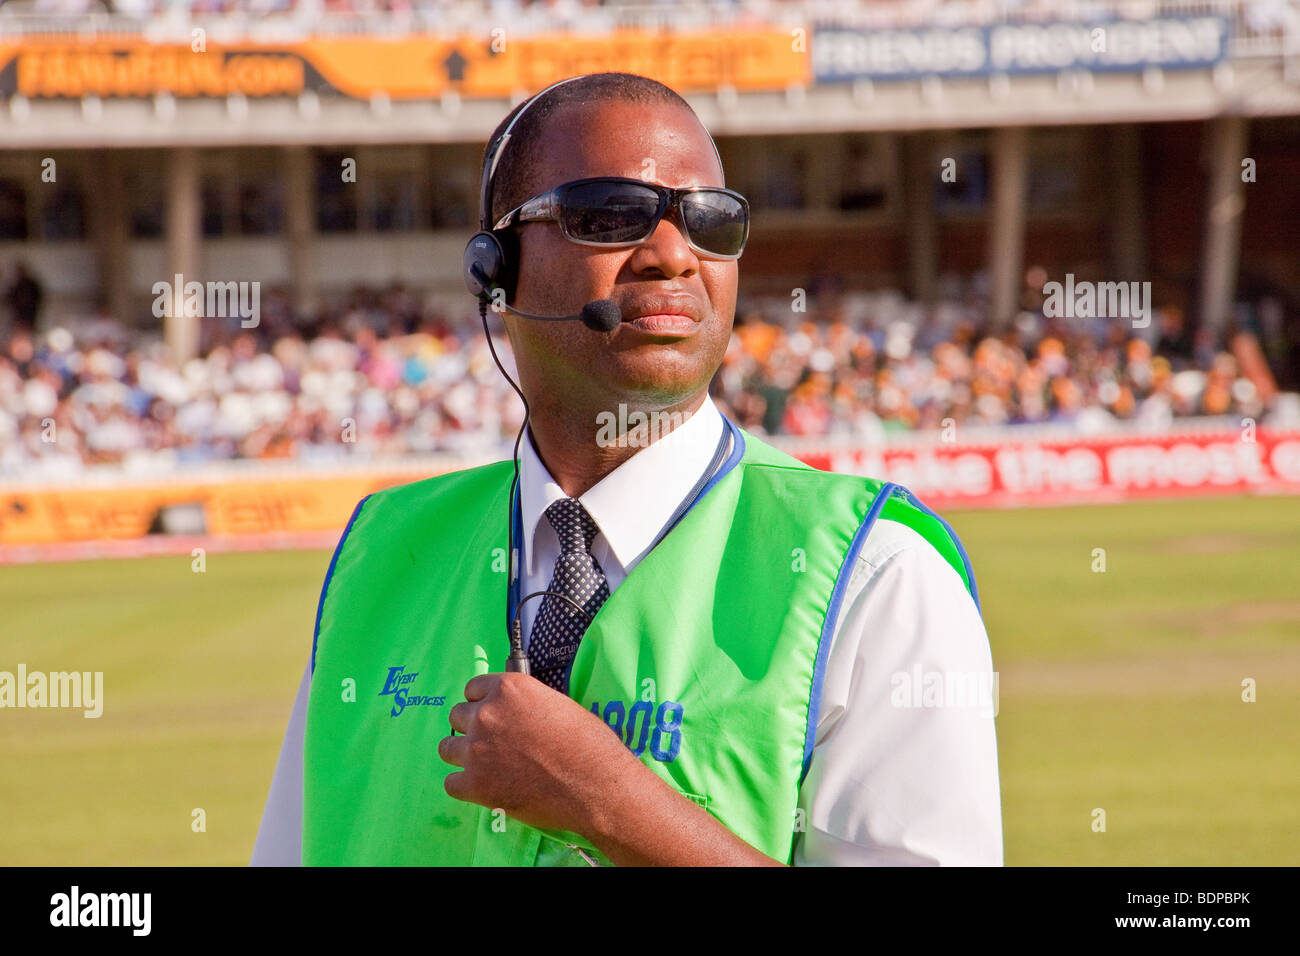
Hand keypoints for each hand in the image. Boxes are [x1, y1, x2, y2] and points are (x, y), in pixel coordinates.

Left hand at [438, 672, 635, 834]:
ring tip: (485, 766)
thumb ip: (527, 706)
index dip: (482, 703)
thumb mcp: (558, 705)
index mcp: (509, 688)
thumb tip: (518, 716)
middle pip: (457, 715)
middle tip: (492, 743)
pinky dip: (465, 786)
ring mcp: (477, 749)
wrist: (595, 786)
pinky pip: (451, 783)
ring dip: (463, 755)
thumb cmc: (588, 745)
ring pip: (447, 748)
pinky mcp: (475, 784)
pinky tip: (484, 788)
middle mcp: (487, 713)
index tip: (492, 715)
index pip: (473, 688)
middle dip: (472, 728)